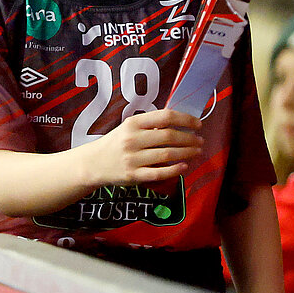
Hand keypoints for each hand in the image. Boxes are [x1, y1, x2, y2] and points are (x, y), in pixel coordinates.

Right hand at [82, 109, 203, 186]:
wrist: (93, 163)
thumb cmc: (116, 143)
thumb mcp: (129, 128)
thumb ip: (150, 125)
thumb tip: (180, 122)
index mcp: (133, 123)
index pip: (165, 117)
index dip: (185, 119)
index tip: (197, 124)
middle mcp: (133, 139)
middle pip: (169, 136)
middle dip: (190, 138)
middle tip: (200, 140)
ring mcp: (133, 158)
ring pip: (167, 154)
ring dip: (187, 152)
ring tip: (197, 151)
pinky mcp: (133, 175)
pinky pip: (159, 173)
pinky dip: (174, 169)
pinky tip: (184, 166)